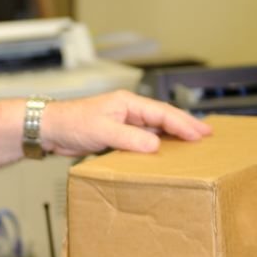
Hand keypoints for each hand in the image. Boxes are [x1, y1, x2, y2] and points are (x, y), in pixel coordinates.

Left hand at [38, 90, 211, 155]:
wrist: (49, 129)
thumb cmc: (70, 122)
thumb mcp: (102, 130)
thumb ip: (129, 138)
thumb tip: (154, 145)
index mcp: (128, 102)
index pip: (162, 113)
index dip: (183, 123)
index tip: (199, 133)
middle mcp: (129, 111)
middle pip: (164, 118)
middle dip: (186, 125)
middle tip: (207, 135)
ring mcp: (124, 123)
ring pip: (155, 129)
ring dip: (174, 136)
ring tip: (194, 143)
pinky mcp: (117, 136)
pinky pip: (143, 140)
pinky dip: (157, 145)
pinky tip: (166, 153)